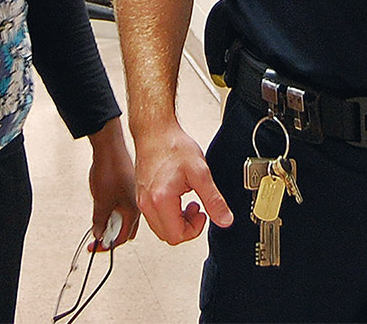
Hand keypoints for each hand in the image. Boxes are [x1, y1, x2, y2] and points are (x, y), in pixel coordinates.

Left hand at [87, 117, 139, 249]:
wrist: (109, 145)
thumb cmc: (110, 169)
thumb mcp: (101, 201)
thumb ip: (99, 221)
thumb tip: (98, 234)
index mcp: (133, 211)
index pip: (121, 238)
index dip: (106, 245)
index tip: (95, 247)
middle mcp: (136, 204)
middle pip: (124, 229)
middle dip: (111, 235)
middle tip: (97, 235)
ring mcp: (131, 193)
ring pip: (122, 216)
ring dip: (110, 221)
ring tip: (98, 216)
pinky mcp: (126, 185)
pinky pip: (120, 204)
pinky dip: (111, 209)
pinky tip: (103, 203)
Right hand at [134, 121, 232, 245]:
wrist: (155, 130)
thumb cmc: (173, 145)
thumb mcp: (200, 172)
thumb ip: (213, 199)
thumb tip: (225, 219)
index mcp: (160, 200)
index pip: (176, 236)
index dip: (194, 230)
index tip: (203, 213)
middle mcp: (147, 203)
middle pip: (168, 236)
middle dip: (186, 227)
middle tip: (197, 208)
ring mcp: (142, 199)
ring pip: (160, 227)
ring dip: (177, 221)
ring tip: (188, 201)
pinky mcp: (141, 194)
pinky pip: (154, 216)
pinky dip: (168, 213)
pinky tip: (177, 196)